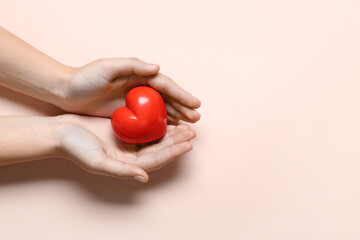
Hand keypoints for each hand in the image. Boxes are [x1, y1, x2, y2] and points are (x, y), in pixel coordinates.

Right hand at [56, 114, 195, 182]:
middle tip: (192, 131)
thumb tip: (145, 177)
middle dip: (177, 141)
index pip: (156, 160)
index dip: (173, 153)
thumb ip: (121, 171)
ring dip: (171, 132)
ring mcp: (128, 143)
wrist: (60, 132)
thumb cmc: (75, 148)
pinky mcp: (125, 130)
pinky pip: (145, 127)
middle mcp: (131, 156)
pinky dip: (157, 122)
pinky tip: (167, 115)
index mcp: (127, 166)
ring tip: (186, 124)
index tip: (188, 144)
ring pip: (155, 138)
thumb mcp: (97, 161)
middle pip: (160, 149)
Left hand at [57, 58, 200, 123]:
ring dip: (176, 115)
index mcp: (138, 74)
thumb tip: (157, 67)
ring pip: (161, 107)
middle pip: (167, 96)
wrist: (67, 91)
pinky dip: (161, 122)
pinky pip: (150, 117)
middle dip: (183, 106)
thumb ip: (131, 65)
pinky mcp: (128, 111)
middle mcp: (139, 86)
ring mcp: (135, 100)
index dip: (181, 94)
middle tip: (197, 118)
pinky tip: (170, 129)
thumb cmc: (84, 78)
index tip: (195, 104)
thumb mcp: (106, 68)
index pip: (164, 84)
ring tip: (189, 125)